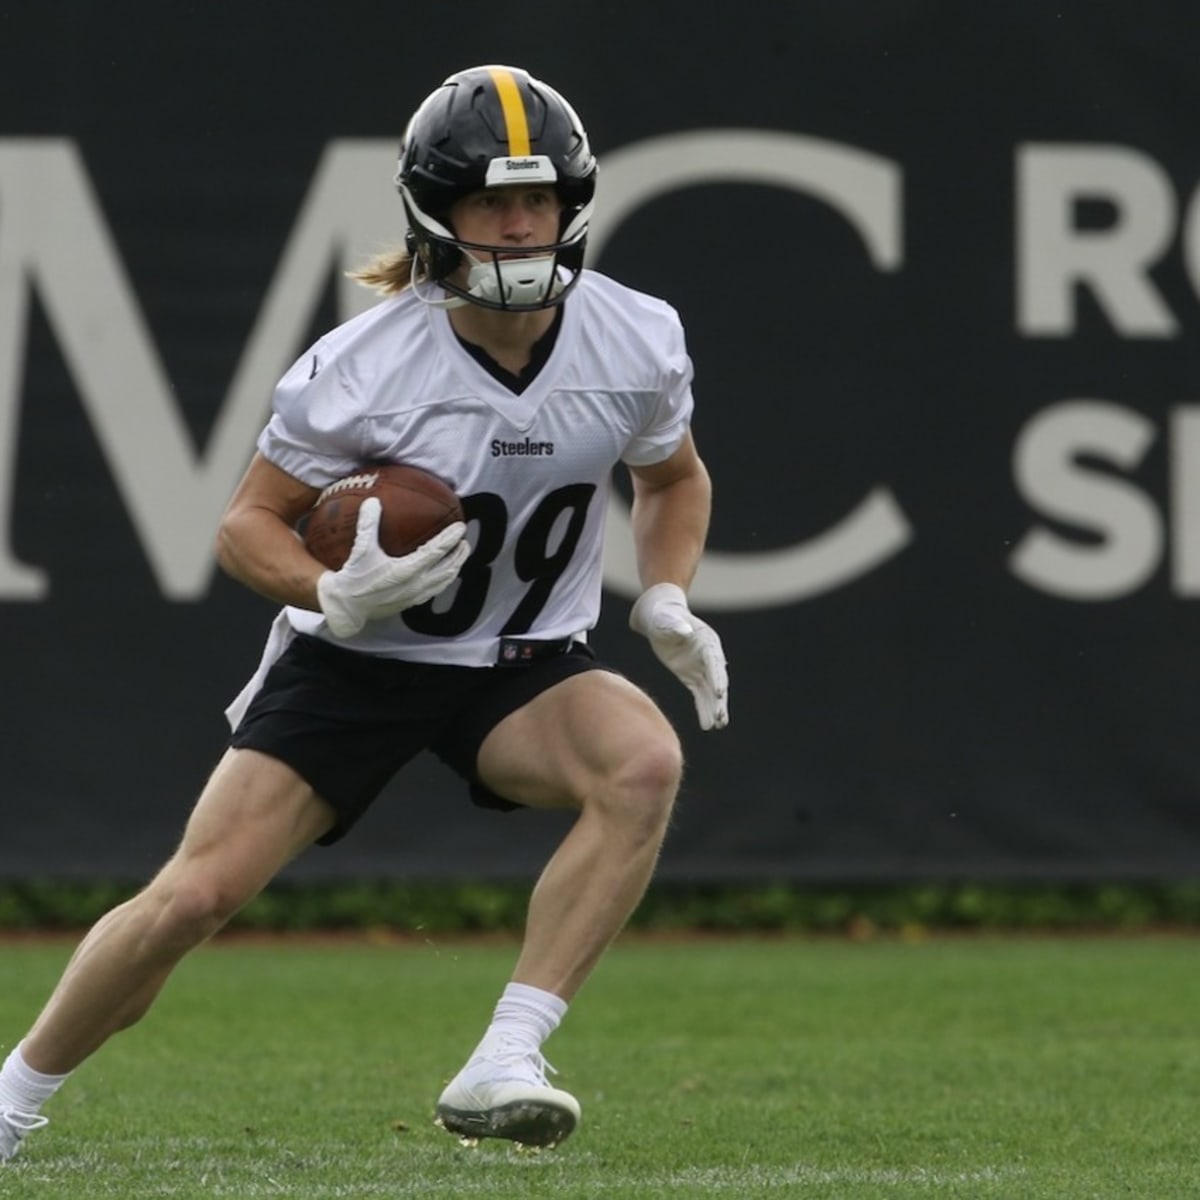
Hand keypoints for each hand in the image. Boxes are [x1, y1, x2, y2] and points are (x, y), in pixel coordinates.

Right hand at [316, 498, 468, 637]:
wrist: (347, 607)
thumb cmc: (354, 577)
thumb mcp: (361, 549)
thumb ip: (368, 524)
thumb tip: (373, 501)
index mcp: (407, 569)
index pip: (436, 551)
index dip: (450, 539)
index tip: (461, 527)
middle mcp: (416, 584)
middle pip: (448, 568)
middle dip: (459, 555)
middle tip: (465, 542)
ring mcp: (416, 596)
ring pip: (444, 582)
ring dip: (454, 568)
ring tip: (460, 557)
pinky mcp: (411, 603)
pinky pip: (434, 591)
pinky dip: (443, 580)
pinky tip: (443, 574)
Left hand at [629, 582, 728, 729]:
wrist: (659, 619)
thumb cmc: (664, 616)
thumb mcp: (667, 620)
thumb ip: (675, 626)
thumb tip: (684, 631)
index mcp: (707, 641)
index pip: (714, 662)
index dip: (717, 677)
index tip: (719, 693)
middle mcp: (709, 657)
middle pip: (717, 680)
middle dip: (719, 699)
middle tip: (721, 718)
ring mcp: (701, 668)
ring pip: (710, 692)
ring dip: (714, 708)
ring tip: (718, 725)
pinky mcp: (691, 676)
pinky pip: (699, 695)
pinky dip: (703, 709)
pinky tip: (707, 724)